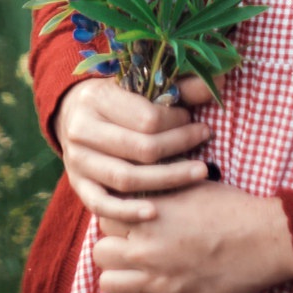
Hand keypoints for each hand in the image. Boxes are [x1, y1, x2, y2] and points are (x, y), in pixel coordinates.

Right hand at [53, 75, 217, 224]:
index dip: (177, 122)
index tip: (192, 120)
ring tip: (199, 173)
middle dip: (180, 146)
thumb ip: (179, 88)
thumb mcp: (140, 86)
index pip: (147, 118)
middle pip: (141, 149)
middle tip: (204, 139)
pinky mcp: (78, 185)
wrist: (72, 115)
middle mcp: (82, 130)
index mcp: (96, 98)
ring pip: (127, 178)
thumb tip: (219, 80)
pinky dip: (128, 211)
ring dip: (168, 179)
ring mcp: (77, 160)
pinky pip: (102, 205)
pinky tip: (155, 212)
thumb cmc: (116, 100)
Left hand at [94, 180, 292, 292]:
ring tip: (137, 273)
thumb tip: (142, 180)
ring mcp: (160, 281)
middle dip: (114, 249)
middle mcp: (147, 248)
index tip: (130, 223)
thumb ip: (159, 186)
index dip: (117, 220)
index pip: (104, 218)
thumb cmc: (231, 206)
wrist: (265, 238)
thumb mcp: (190, 184)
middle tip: (132, 248)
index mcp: (149, 215)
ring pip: (109, 284)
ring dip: (121, 278)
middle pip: (101, 252)